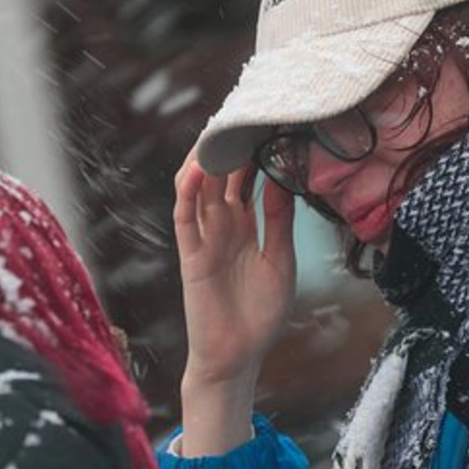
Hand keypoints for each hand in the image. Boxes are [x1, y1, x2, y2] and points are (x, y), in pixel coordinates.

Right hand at [173, 146, 295, 454]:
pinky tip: (199, 167)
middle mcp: (223, 227)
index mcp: (246, 227)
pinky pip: (185, 217)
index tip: (267, 122)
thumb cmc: (260, 314)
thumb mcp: (281, 259)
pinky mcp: (191, 255)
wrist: (239, 357)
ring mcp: (204, 239)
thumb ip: (278, 221)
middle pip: (222, 176)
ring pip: (199, 188)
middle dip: (229, 145)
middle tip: (241, 110)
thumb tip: (283, 179)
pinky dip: (189, 191)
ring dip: (206, 159)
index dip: (252, 152)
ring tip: (218, 127)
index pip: (246, 180)